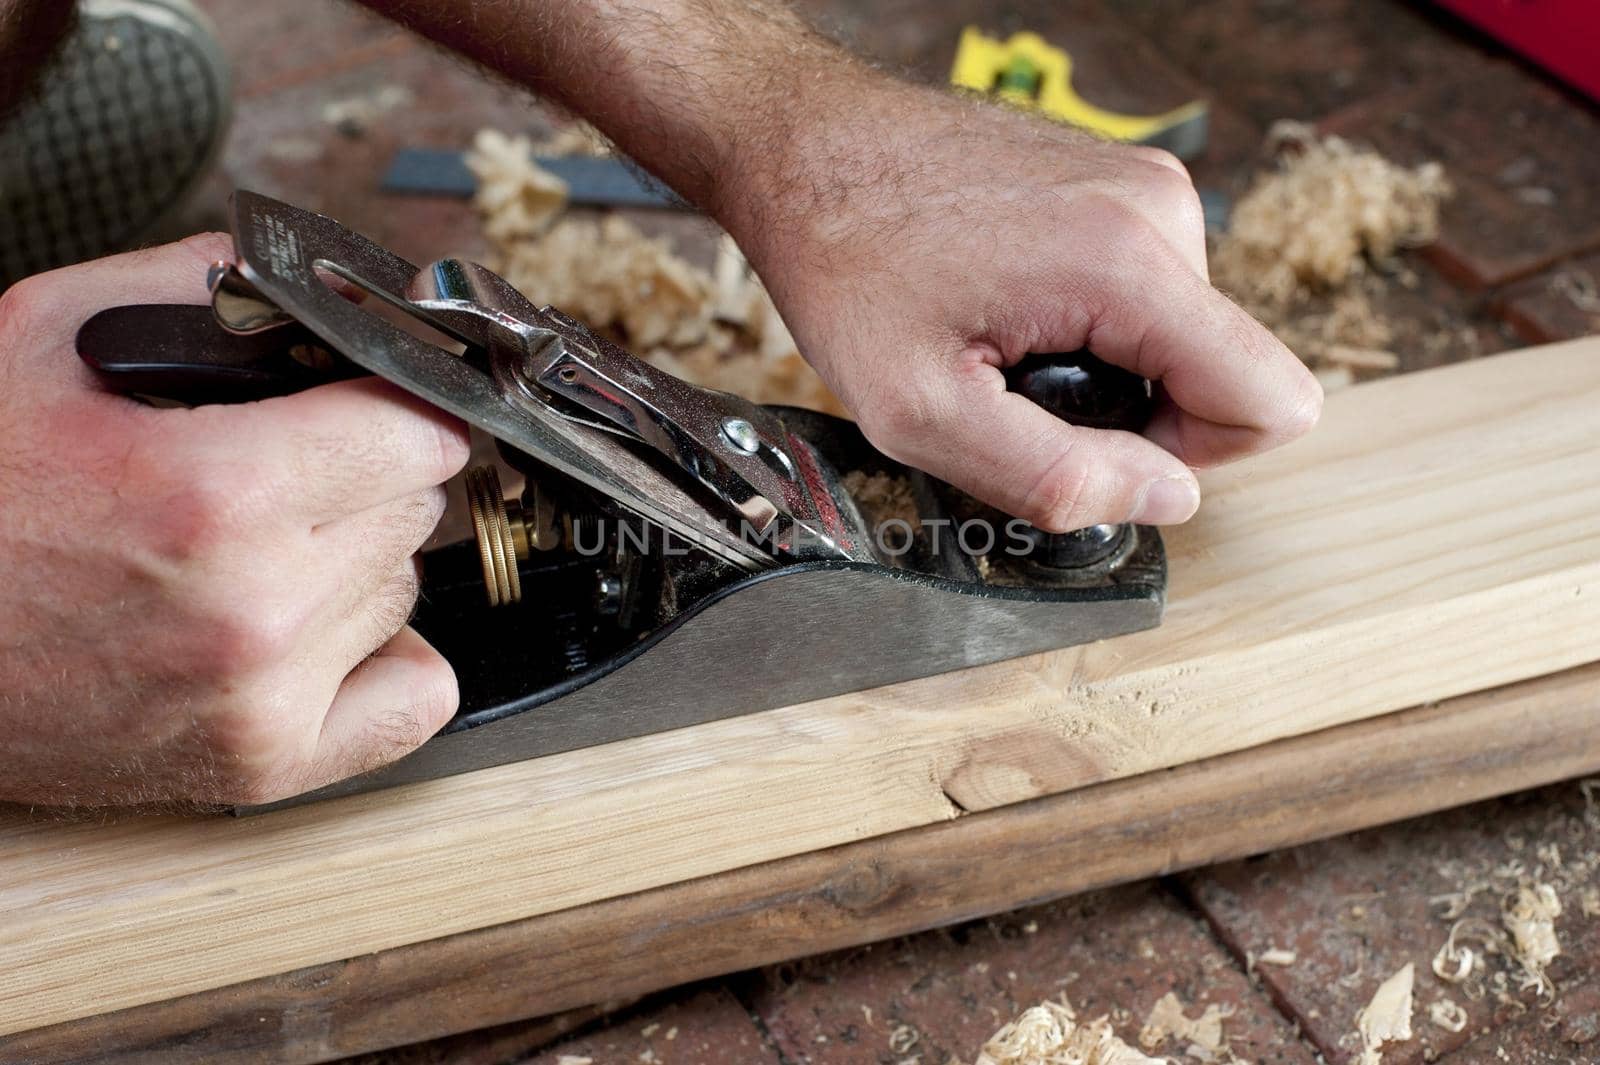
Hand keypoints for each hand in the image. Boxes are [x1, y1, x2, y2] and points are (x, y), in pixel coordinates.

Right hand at [0, 235, 469, 806]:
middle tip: (286, 472)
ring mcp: (263, 697)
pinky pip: (414, 699)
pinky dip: (387, 657)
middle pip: (414, 507)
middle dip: (365, 474)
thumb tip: (316, 289)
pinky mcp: (262, 762)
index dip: (394, 404)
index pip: (417, 432)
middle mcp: (256, 606)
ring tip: (258, 548)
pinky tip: (321, 626)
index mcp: (217, 492)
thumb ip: (197, 284)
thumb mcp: (46, 338)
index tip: (371, 405)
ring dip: (358, 559)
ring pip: (404, 588)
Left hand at [722, 83, 1323, 530]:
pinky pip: (1144, 289)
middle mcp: (1159, 208)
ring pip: (1180, 334)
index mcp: (1129, 264)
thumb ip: (1052, 476)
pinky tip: (1000, 302)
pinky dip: (1084, 319)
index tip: (1088, 446)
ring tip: (993, 336)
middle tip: (1007, 389)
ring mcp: (1141, 183)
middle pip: (1220, 372)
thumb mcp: (921, 412)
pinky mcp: (1116, 179)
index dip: (1189, 460)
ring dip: (1096, 365)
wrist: (804, 146)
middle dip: (1124, 410)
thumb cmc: (844, 261)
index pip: (1271, 402)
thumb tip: (1167, 499)